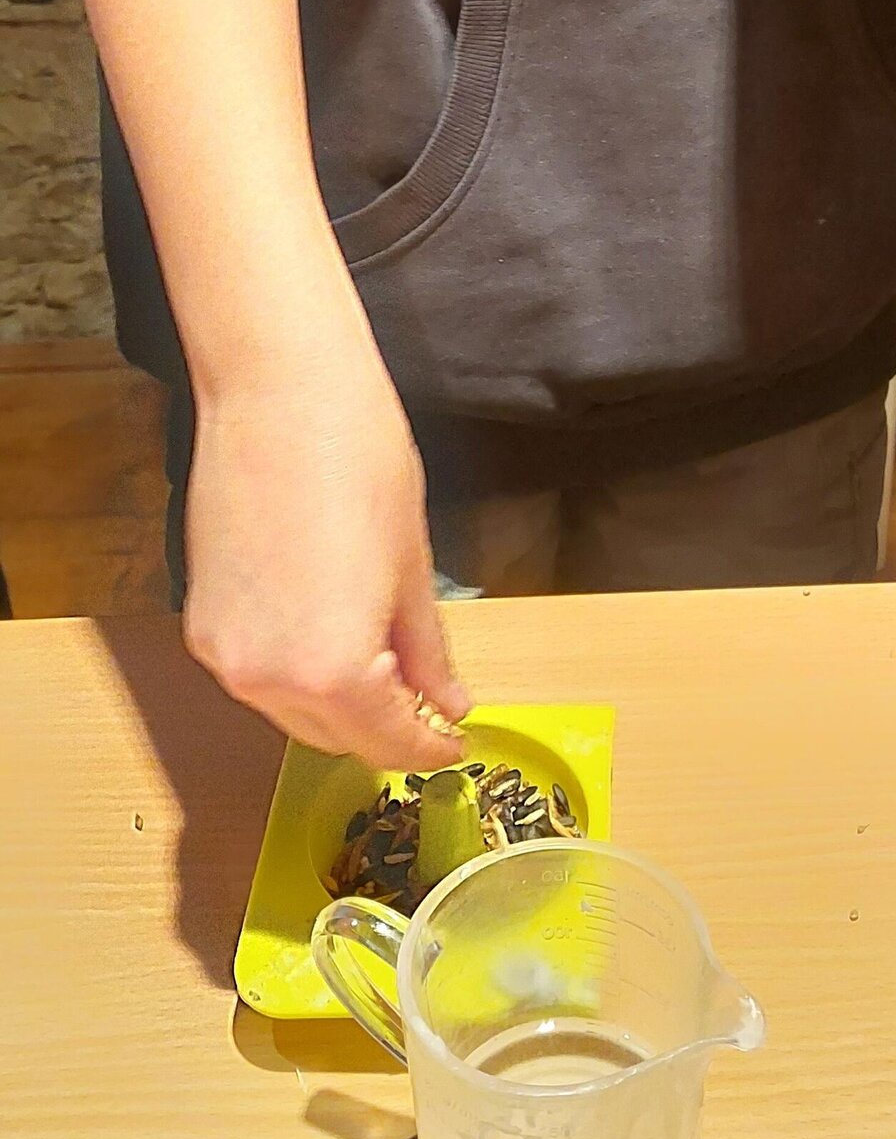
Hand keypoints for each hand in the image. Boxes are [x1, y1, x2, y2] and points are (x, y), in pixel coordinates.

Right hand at [181, 319, 471, 768]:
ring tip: (383, 665)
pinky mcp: (200, 621)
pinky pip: (257, 674)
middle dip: (384, 731)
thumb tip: (447, 701)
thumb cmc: (356, 456)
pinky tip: (329, 634)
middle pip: (334, 739)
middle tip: (426, 704)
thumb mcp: (412, 563)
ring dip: (338, 706)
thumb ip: (427, 650)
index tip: (451, 741)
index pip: (388, 744)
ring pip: (291, 713)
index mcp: (332, 672)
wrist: (277, 389)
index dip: (427, 748)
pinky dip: (295, 673)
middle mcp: (265, 679)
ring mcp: (224, 653)